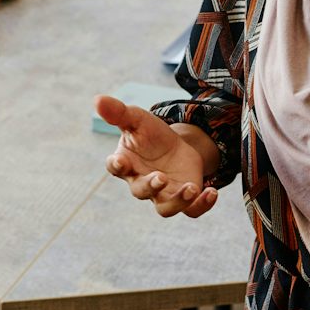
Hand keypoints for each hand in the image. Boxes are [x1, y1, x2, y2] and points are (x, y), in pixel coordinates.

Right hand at [96, 95, 219, 219]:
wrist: (176, 146)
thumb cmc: (150, 134)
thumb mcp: (137, 119)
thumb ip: (118, 112)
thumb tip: (97, 99)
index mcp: (126, 164)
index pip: (115, 168)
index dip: (116, 166)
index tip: (120, 161)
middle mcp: (142, 183)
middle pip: (141, 191)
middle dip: (150, 186)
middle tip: (160, 177)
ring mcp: (163, 194)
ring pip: (165, 208)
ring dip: (177, 201)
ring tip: (191, 188)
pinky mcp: (183, 198)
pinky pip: (191, 210)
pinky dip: (202, 205)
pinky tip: (212, 192)